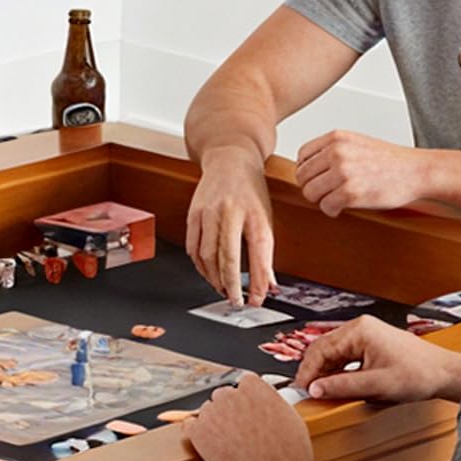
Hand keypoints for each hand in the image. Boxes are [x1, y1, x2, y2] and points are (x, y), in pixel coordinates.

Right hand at [185, 150, 275, 301]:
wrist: (230, 160)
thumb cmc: (250, 191)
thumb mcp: (265, 218)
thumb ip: (265, 253)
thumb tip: (268, 285)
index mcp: (253, 213)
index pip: (258, 253)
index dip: (257, 281)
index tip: (256, 300)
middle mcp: (229, 211)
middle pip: (226, 258)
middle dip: (230, 285)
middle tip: (235, 301)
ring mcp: (208, 212)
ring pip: (206, 256)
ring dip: (213, 278)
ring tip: (222, 288)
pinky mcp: (193, 214)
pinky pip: (192, 248)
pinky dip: (200, 265)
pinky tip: (208, 272)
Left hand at [189, 372, 314, 460]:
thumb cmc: (289, 455)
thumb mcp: (290, 417)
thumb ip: (270, 402)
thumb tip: (262, 402)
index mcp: (255, 388)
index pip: (243, 383)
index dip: (246, 399)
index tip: (247, 411)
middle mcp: (232, 396)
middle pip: (223, 396)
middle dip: (229, 411)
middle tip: (239, 431)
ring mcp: (213, 413)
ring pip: (207, 411)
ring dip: (215, 423)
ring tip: (230, 444)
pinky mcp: (199, 432)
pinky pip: (189, 426)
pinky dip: (197, 434)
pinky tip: (209, 444)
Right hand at [293, 316, 460, 405]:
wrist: (444, 373)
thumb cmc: (420, 374)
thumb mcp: (377, 385)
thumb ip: (343, 387)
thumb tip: (315, 389)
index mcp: (360, 330)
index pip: (320, 349)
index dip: (308, 372)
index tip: (302, 390)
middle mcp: (361, 328)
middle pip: (323, 348)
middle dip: (314, 371)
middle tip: (308, 392)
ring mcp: (366, 334)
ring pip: (333, 352)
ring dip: (326, 371)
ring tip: (322, 390)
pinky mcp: (371, 344)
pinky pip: (345, 356)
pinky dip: (338, 370)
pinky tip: (338, 384)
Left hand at [294, 130, 429, 216]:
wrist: (417, 171)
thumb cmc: (390, 161)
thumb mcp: (357, 143)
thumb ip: (333, 151)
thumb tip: (306, 168)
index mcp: (337, 138)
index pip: (302, 155)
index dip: (307, 170)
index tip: (317, 178)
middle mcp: (337, 152)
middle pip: (303, 176)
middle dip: (313, 187)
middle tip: (327, 192)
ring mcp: (343, 172)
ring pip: (310, 193)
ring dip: (321, 200)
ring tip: (336, 199)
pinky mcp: (350, 193)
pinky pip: (325, 206)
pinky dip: (332, 210)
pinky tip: (342, 207)